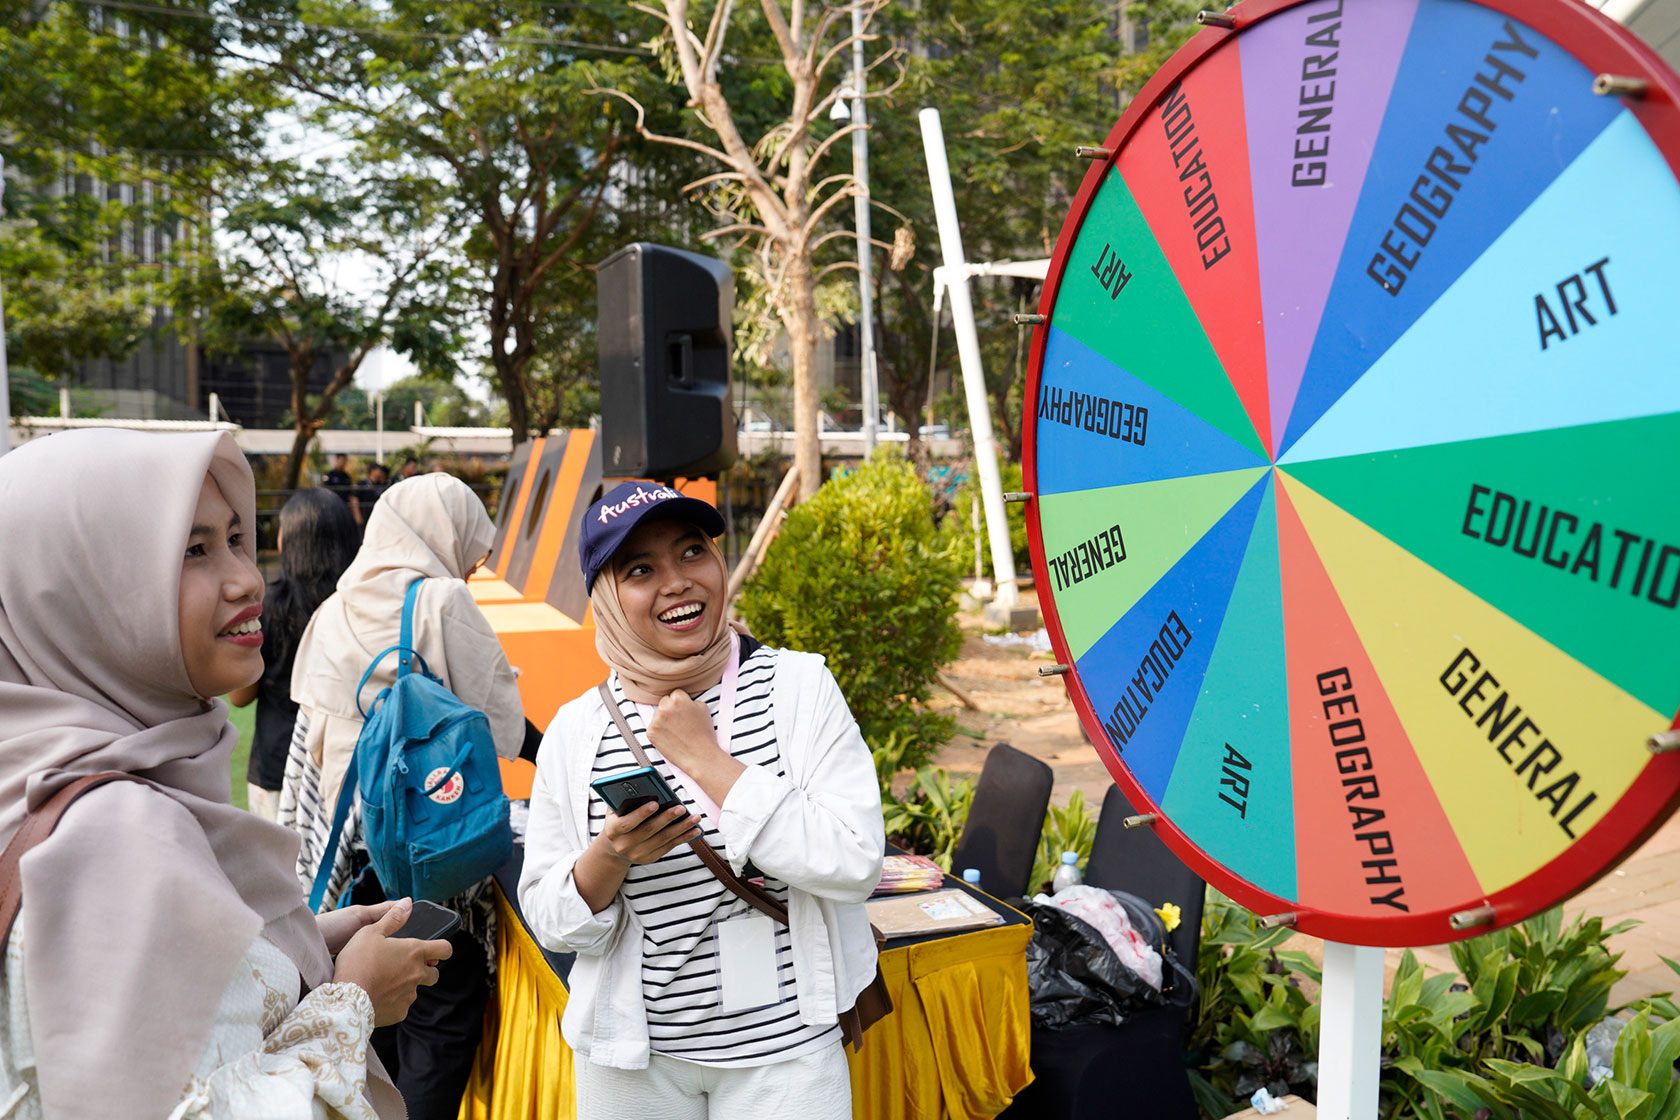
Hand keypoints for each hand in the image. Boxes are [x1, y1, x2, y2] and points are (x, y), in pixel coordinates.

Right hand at [332, 899, 454, 1025]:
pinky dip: (393, 1001)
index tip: (435, 950)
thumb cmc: (357, 962)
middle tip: (403, 967)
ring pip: (415, 989)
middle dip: (424, 970)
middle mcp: (417, 974)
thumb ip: (392, 918)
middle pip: (434, 973)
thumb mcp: (371, 932)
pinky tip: (377, 996)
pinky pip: (402, 1005)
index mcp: (414, 952)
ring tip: (383, 981)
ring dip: (406, 985)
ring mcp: (410, 995)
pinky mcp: (400, 1013)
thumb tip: (407, 903)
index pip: (445, 949)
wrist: (347, 999)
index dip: (442, 948)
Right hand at [594, 802, 699, 867]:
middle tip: (681, 807)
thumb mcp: (616, 809)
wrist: (615, 846)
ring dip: (681, 828)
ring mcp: (637, 854)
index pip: (627, 823)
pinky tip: (695, 830)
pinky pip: (669, 847)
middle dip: (666, 818)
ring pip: (662, 840)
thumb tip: (649, 783)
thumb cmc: (619, 818)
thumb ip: (626, 797)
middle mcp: (623, 845)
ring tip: (695, 817)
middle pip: (648, 831)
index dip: (641, 813)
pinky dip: (683, 838)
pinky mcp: (649, 859)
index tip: (655, 802)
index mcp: (613, 830)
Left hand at [646, 690, 722, 771]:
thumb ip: (689, 700)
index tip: (685, 712)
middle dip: (670, 709)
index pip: (675, 694)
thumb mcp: (703, 709)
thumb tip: (680, 700)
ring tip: (677, 731)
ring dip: (664, 720)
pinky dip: (659, 731)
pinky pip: (653, 727)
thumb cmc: (704, 734)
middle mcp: (665, 707)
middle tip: (680, 722)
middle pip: (664, 702)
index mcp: (678, 699)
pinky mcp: (651, 732)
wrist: (700, 756)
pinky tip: (670, 737)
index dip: (682, 703)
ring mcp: (656, 720)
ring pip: (658, 714)